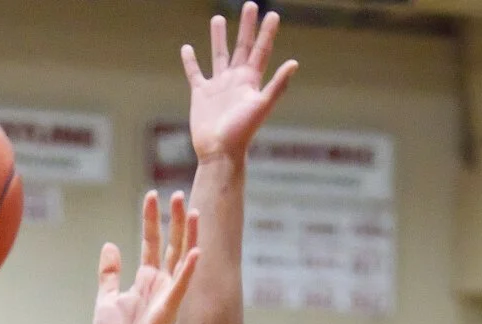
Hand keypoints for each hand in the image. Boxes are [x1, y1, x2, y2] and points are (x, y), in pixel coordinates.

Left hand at [94, 191, 201, 323]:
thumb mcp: (106, 300)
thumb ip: (110, 274)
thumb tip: (110, 246)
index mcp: (145, 283)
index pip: (151, 244)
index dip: (151, 220)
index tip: (150, 196)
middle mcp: (160, 286)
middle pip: (170, 245)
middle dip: (173, 219)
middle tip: (176, 193)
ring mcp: (167, 296)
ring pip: (182, 259)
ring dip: (187, 235)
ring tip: (191, 209)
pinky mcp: (169, 310)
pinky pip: (182, 285)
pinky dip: (190, 268)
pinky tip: (197, 250)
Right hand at [182, 2, 297, 161]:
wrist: (220, 151)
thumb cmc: (242, 132)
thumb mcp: (262, 105)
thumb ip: (277, 85)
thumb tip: (294, 63)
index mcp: (251, 80)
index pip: (261, 50)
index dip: (267, 32)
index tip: (272, 14)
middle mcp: (236, 80)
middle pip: (242, 46)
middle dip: (246, 26)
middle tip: (250, 5)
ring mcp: (218, 86)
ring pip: (219, 55)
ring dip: (219, 37)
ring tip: (218, 18)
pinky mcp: (201, 94)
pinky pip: (195, 73)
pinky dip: (190, 61)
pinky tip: (187, 48)